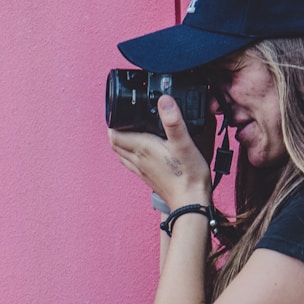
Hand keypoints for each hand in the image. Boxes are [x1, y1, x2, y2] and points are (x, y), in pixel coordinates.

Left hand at [109, 94, 212, 209]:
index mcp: (142, 148)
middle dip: (116, 130)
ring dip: (121, 143)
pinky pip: (132, 164)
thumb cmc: (188, 176)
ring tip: (128, 132)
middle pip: (116, 144)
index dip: (113, 122)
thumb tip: (164, 100)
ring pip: (122, 155)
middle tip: (122, 120)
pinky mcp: (149, 178)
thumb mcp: (183, 142)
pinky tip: (141, 152)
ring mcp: (142, 170)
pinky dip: (131, 155)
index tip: (117, 112)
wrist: (190, 203)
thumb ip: (173, 121)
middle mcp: (138, 160)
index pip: (115, 134)